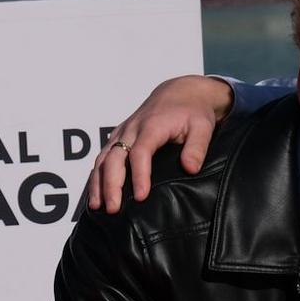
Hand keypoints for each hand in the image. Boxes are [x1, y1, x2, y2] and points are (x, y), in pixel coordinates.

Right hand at [87, 75, 234, 212]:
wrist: (180, 92)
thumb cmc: (193, 111)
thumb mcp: (203, 127)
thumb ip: (197, 148)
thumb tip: (190, 169)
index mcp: (152, 126)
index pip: (140, 152)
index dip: (139, 175)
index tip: (141, 197)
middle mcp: (132, 129)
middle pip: (114, 157)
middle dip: (111, 184)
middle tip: (113, 208)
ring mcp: (122, 133)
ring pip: (102, 158)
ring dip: (98, 182)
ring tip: (97, 206)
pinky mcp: (118, 137)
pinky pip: (102, 157)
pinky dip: (96, 176)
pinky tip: (96, 194)